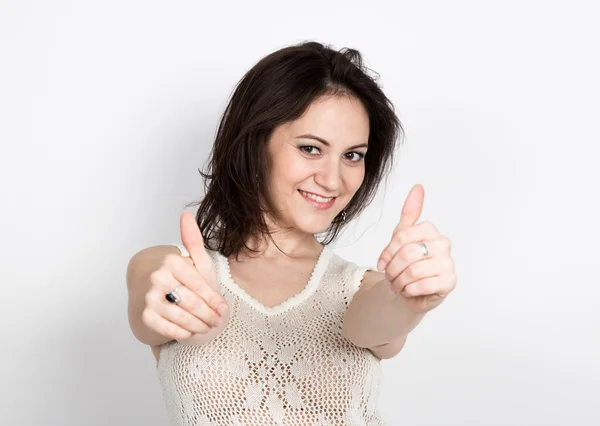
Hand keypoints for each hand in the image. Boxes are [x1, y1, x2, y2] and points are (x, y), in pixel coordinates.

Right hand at [141, 211, 227, 340]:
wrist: (151, 292)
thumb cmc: (180, 276)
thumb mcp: (192, 259)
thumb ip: (193, 240)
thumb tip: (186, 214)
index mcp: (171, 261)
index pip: (200, 285)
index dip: (213, 299)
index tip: (223, 308)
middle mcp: (157, 278)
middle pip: (192, 303)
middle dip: (208, 315)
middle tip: (217, 321)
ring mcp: (149, 297)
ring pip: (183, 317)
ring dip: (199, 326)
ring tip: (207, 327)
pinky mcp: (145, 316)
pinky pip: (170, 329)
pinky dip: (183, 332)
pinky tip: (189, 330)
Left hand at [377, 184, 455, 313]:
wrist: (413, 292)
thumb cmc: (407, 263)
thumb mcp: (402, 237)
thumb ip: (409, 213)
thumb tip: (418, 187)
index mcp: (430, 230)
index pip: (402, 236)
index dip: (387, 252)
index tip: (382, 263)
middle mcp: (443, 243)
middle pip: (407, 254)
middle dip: (392, 269)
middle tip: (391, 276)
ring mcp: (448, 262)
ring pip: (413, 271)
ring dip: (399, 281)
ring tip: (399, 284)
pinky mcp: (450, 281)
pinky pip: (422, 285)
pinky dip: (409, 291)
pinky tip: (410, 290)